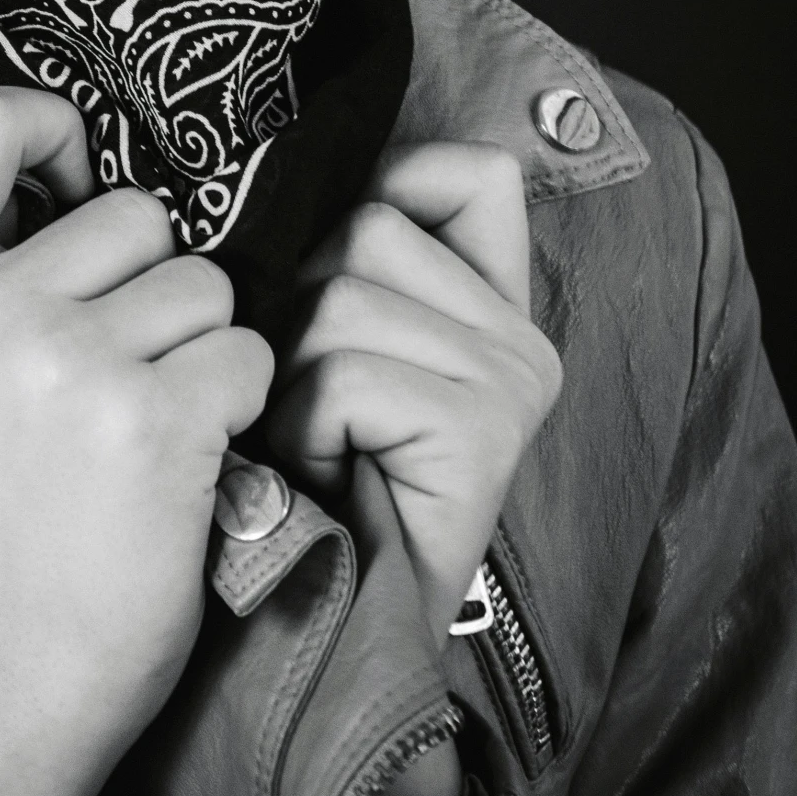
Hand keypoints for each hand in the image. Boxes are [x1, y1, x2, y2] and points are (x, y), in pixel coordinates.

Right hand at [0, 87, 273, 795]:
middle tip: (117, 377)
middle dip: (155, 284)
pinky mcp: (150, 423)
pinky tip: (188, 461)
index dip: (44, 125)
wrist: (12, 669)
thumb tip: (83, 163)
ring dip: (202, 349)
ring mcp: (65, 365)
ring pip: (205, 286)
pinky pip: (247, 353)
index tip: (75, 181)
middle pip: (136, 214)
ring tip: (145, 426)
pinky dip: (238, 405)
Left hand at [266, 141, 561, 647]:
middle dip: (299, 309)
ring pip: (339, 299)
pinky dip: (303, 427)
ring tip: (316, 445)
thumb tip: (275, 182)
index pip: (466, 171)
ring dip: (290, 378)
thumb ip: (340, 261)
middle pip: (365, 228)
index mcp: (494, 302)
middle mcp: (521, 336)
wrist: (333, 623)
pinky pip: (341, 377)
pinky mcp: (483, 431)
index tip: (336, 263)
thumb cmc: (311, 477)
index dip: (388, 186)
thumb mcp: (327, 346)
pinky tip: (325, 474)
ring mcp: (512, 381)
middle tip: (312, 404)